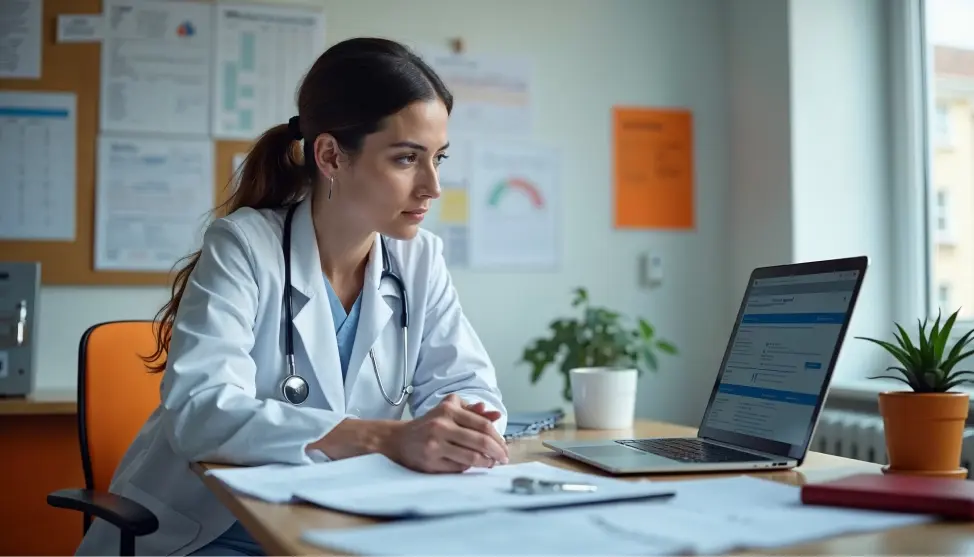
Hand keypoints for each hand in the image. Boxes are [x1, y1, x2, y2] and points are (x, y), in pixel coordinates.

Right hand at [385, 394, 508, 472]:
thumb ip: (473, 413)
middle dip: (497, 452)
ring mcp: (435, 445)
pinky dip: (470, 467)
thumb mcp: (449, 411)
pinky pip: (459, 467)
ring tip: (491, 463)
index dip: (498, 437)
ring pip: (472, 457)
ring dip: (486, 462)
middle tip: (504, 458)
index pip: (483, 425)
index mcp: (448, 410)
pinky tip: (473, 465)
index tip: (505, 446)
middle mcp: (441, 426)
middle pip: (480, 441)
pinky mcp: (431, 461)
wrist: (399, 439)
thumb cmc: (429, 424)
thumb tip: (495, 415)